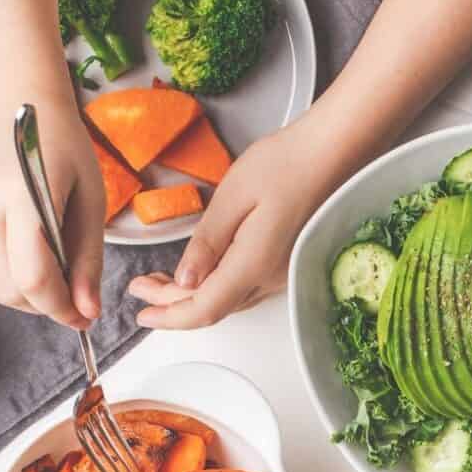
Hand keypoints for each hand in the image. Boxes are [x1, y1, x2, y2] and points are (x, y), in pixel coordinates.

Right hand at [0, 97, 104, 327]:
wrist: (11, 101)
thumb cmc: (62, 147)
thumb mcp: (91, 200)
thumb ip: (88, 259)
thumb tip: (87, 309)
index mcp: (23, 197)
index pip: (34, 277)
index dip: (61, 309)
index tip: (84, 318)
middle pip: (10, 289)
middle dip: (47, 307)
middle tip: (76, 301)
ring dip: (28, 296)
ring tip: (58, 279)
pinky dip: (9, 277)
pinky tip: (32, 259)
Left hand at [127, 115, 339, 328]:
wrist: (331, 155)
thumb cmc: (286, 165)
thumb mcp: (233, 196)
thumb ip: (207, 242)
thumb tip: (184, 280)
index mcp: (254, 262)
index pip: (205, 307)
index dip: (170, 316)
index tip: (142, 312)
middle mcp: (270, 278)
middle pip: (214, 307)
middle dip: (172, 305)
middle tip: (140, 287)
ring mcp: (280, 275)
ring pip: (228, 301)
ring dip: (192, 297)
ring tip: (160, 282)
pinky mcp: (284, 266)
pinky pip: (243, 289)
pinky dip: (215, 288)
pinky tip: (199, 274)